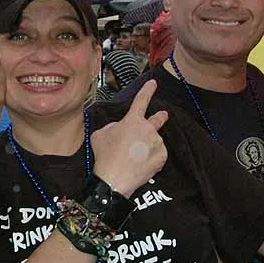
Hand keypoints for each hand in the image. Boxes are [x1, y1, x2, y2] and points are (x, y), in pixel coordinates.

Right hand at [91, 79, 168, 196]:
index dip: (148, 90)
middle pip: (158, 119)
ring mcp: (156, 143)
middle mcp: (148, 129)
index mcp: (132, 120)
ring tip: (133, 157)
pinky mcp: (162, 157)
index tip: (153, 83)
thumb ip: (113, 126)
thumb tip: (120, 128)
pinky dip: (151, 158)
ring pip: (153, 141)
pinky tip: (140, 163)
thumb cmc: (105, 156)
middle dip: (161, 116)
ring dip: (147, 146)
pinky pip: (157, 154)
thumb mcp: (100, 134)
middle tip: (163, 115)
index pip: (141, 100)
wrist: (114, 179)